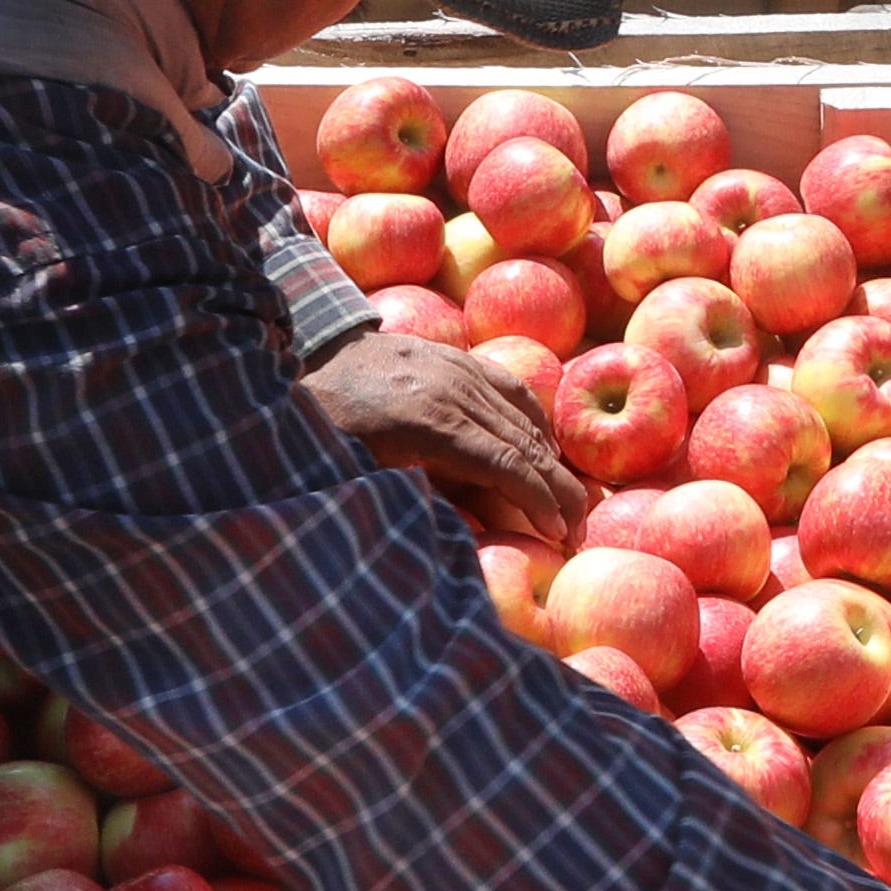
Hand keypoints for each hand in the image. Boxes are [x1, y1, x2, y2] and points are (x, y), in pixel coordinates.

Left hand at [302, 332, 581, 541]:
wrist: (311, 355)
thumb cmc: (329, 426)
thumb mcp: (364, 471)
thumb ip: (420, 495)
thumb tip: (476, 529)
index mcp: (430, 424)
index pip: (506, 466)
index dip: (538, 502)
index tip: (558, 534)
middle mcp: (454, 392)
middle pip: (527, 445)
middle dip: (559, 491)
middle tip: (579, 529)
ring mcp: (459, 369)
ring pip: (525, 418)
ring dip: (553, 462)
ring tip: (569, 499)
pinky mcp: (458, 358)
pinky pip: (512, 389)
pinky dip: (537, 422)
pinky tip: (548, 447)